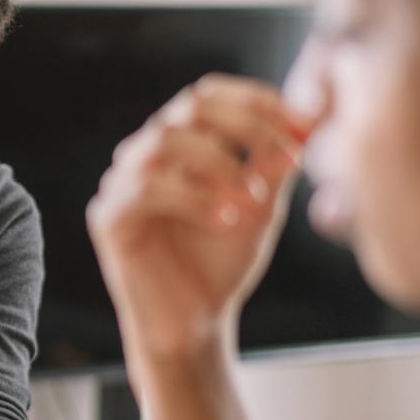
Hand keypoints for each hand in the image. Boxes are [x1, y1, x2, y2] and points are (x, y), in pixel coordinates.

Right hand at [86, 75, 308, 364]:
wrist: (193, 323)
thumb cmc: (220, 263)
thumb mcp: (262, 206)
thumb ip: (275, 164)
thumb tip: (310, 120)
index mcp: (178, 143)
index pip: (208, 95)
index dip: (255, 98)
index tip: (304, 120)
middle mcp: (145, 154)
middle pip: (188, 107)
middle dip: (245, 125)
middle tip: (284, 155)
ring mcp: (122, 182)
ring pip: (165, 140)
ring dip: (219, 163)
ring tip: (253, 198)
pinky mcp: (108, 216)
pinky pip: (146, 188)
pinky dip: (193, 198)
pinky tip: (225, 220)